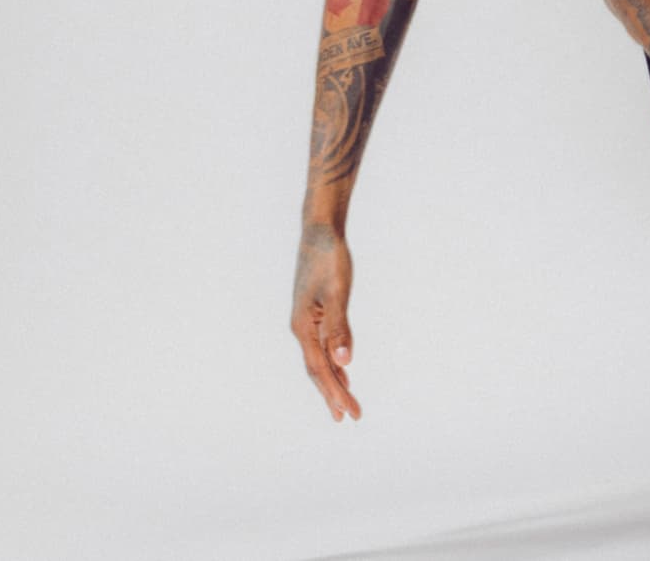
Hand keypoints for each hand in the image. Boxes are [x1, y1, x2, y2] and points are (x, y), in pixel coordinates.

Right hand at [289, 222, 360, 420]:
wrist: (320, 231)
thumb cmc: (328, 258)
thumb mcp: (337, 292)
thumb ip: (339, 327)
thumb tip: (344, 361)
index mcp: (302, 326)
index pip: (320, 369)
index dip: (334, 392)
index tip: (348, 412)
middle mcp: (301, 328)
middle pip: (317, 369)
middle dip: (332, 394)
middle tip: (348, 418)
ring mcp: (307, 321)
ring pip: (320, 359)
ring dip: (333, 381)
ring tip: (345, 404)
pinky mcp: (315, 312)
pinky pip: (323, 346)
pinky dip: (333, 362)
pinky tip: (343, 369)